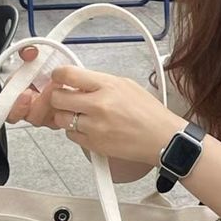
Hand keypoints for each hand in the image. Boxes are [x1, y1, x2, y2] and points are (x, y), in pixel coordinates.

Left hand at [6, 48, 185, 164]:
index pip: (67, 75)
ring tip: (81, 116)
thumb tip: (79, 81)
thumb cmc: (149, 113)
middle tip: (67, 99)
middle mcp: (98, 105)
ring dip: (66, 117)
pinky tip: (89, 129)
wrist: (162, 139)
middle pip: (57, 98)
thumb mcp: (126, 85)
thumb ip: (100, 82)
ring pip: (61, 120)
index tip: (59, 79)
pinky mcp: (95, 145)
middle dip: (59, 98)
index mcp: (106, 85)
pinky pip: (72, 137)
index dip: (58, 76)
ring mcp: (95, 127)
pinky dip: (76, 133)